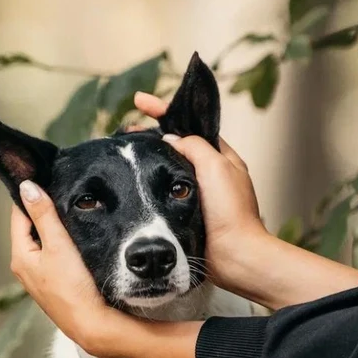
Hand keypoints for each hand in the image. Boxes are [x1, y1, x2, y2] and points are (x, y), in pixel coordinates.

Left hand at [10, 181, 111, 353]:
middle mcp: (25, 267)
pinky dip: (62, 243)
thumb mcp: (58, 245)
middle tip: (62, 192)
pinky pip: (54, 255)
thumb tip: (27, 187)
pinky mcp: (56, 284)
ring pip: (44, 242)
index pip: (19, 216)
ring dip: (54, 227)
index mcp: (20, 256)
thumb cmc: (73, 287)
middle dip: (44, 211)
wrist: (92, 324)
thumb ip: (43, 215)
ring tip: (71, 211)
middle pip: (31, 228)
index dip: (30, 196)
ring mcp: (40, 277)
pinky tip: (76, 238)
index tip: (44, 179)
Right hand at [134, 90, 266, 293]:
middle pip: (176, 145)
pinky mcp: (184, 213)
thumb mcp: (215, 167)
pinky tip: (131, 181)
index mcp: (220, 157)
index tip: (139, 101)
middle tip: (124, 132)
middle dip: (150, 134)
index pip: (189, 125)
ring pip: (166, 168)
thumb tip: (170, 140)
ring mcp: (196, 193)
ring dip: (146, 158)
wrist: (233, 256)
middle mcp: (209, 172)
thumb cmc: (231, 212)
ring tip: (123, 151)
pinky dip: (147, 182)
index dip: (164, 110)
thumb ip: (193, 146)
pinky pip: (162, 190)